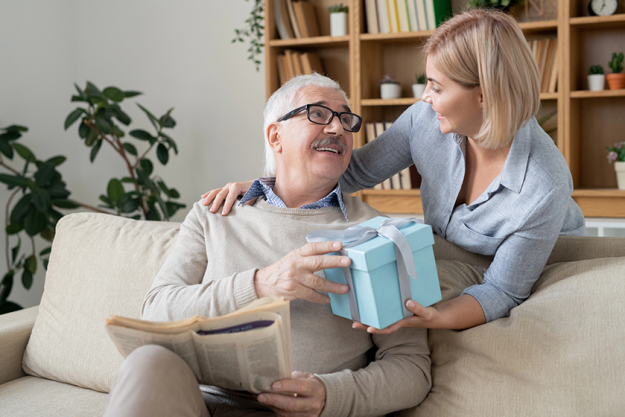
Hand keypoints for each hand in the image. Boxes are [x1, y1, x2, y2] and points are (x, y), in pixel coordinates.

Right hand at [200, 180, 253, 214]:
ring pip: (216, 191)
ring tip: (204, 204)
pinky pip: (215, 191)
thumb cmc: (253, 192)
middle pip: (221, 195)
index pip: (230, 198)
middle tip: (212, 211)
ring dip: (209, 198)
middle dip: (216, 203)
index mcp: (237, 187)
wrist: (255, 185)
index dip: (226, 206)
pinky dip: (209, 194)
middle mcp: (230, 185)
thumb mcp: (252, 197)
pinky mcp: (224, 189)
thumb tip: (242, 209)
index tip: (223, 214)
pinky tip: (203, 197)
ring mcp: (226, 187)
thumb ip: (247, 203)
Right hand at [255, 241, 349, 303]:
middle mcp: (296, 265)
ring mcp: (295, 279)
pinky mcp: (294, 291)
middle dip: (334, 262)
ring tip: (345, 288)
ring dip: (333, 286)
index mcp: (296, 254)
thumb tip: (330, 254)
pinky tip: (328, 299)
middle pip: (318, 262)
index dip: (326, 245)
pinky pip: (311, 295)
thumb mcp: (292, 258)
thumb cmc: (281, 270)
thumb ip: (307, 256)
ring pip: (317, 282)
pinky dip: (321, 298)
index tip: (339, 244)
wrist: (263, 284)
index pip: (313, 247)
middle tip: (347, 262)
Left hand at [258, 371, 325, 416]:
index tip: (273, 385)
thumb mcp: (305, 377)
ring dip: (273, 406)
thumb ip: (292, 377)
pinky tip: (270, 404)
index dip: (286, 386)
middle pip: (292, 404)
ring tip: (263, 399)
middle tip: (262, 396)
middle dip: (275, 400)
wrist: (323, 398)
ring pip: (288, 413)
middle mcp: (313, 403)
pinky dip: (276, 410)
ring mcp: (309, 414)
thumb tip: (274, 377)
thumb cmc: (310, 384)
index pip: (300, 387)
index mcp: (315, 388)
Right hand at [352, 295, 485, 331]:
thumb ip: (401, 295)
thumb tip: (393, 286)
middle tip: (357, 323)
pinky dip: (415, 307)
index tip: (355, 321)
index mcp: (396, 317)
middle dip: (370, 325)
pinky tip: (408, 302)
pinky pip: (419, 311)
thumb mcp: (410, 301)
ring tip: (376, 321)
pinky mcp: (425, 315)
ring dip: (388, 323)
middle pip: (384, 325)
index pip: (380, 322)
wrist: (441, 315)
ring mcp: (412, 318)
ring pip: (398, 323)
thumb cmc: (421, 307)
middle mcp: (402, 320)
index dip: (367, 323)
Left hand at [352, 300, 437, 333]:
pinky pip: (384, 313)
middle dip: (366, 325)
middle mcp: (397, 321)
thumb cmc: (430, 316)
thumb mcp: (426, 313)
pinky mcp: (397, 312)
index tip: (368, 329)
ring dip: (369, 318)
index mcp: (402, 323)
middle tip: (354, 323)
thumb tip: (408, 302)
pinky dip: (377, 310)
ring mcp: (396, 317)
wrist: (435, 317)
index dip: (378, 329)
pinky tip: (370, 306)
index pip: (388, 328)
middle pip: (379, 325)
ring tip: (356, 315)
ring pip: (380, 319)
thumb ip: (418, 308)